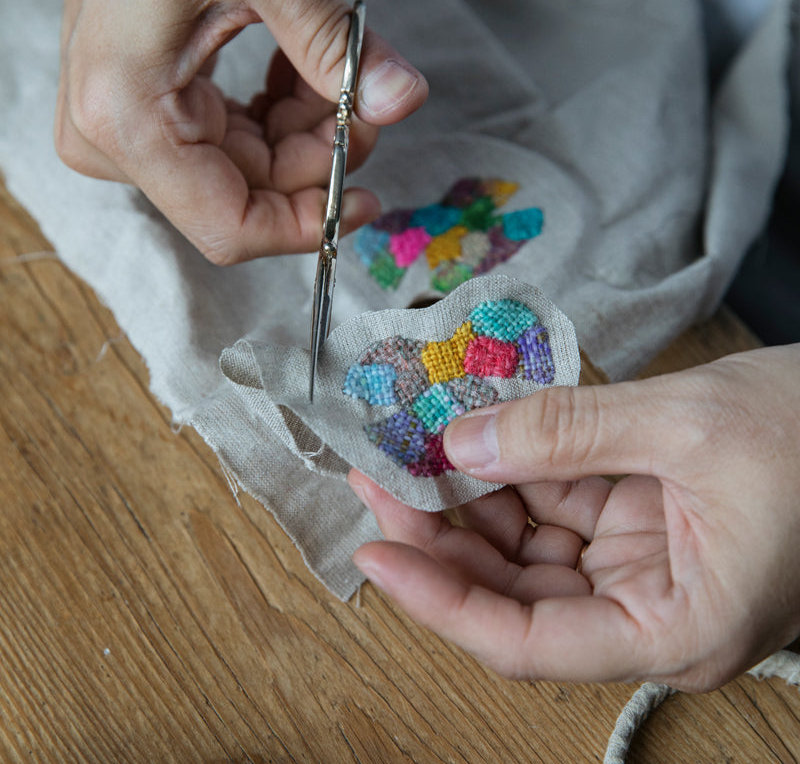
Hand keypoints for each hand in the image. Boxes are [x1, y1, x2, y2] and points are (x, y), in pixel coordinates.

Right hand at [56, 0, 427, 263]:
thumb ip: (331, 41)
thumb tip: (402, 99)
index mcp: (128, 120)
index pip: (230, 227)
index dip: (304, 224)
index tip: (364, 201)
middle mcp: (118, 140)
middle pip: (250, 196)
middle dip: (319, 157)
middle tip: (366, 102)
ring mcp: (132, 130)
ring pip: (252, 171)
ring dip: (307, 129)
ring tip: (340, 69)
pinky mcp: (153, 113)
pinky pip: (238, 141)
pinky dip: (284, 114)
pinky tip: (302, 71)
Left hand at [351, 344, 799, 690]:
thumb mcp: (684, 425)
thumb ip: (565, 433)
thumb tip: (463, 443)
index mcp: (677, 628)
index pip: (528, 642)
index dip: (441, 603)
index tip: (377, 553)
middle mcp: (651, 611)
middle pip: (516, 596)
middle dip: (442, 542)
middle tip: (381, 483)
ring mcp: (642, 566)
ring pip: (530, 552)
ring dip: (471, 506)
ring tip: (412, 458)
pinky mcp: (639, 522)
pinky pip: (558, 508)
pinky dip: (513, 478)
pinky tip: (474, 445)